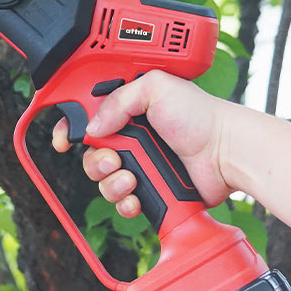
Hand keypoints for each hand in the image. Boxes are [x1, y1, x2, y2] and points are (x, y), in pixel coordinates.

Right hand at [52, 70, 234, 216]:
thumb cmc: (200, 116)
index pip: (84, 117)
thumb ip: (118, 100)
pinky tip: (138, 196)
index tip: (63, 140)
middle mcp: (129, 137)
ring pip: (102, 181)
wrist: (226, 152)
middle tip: (114, 158)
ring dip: (111, 182)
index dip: (68, 128)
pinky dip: (125, 202)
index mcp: (126, 109)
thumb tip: (93, 126)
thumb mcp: (156, 87)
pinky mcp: (149, 190)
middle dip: (96, 160)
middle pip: (90, 153)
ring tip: (131, 177)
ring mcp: (139, 165)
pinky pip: (121, 202)